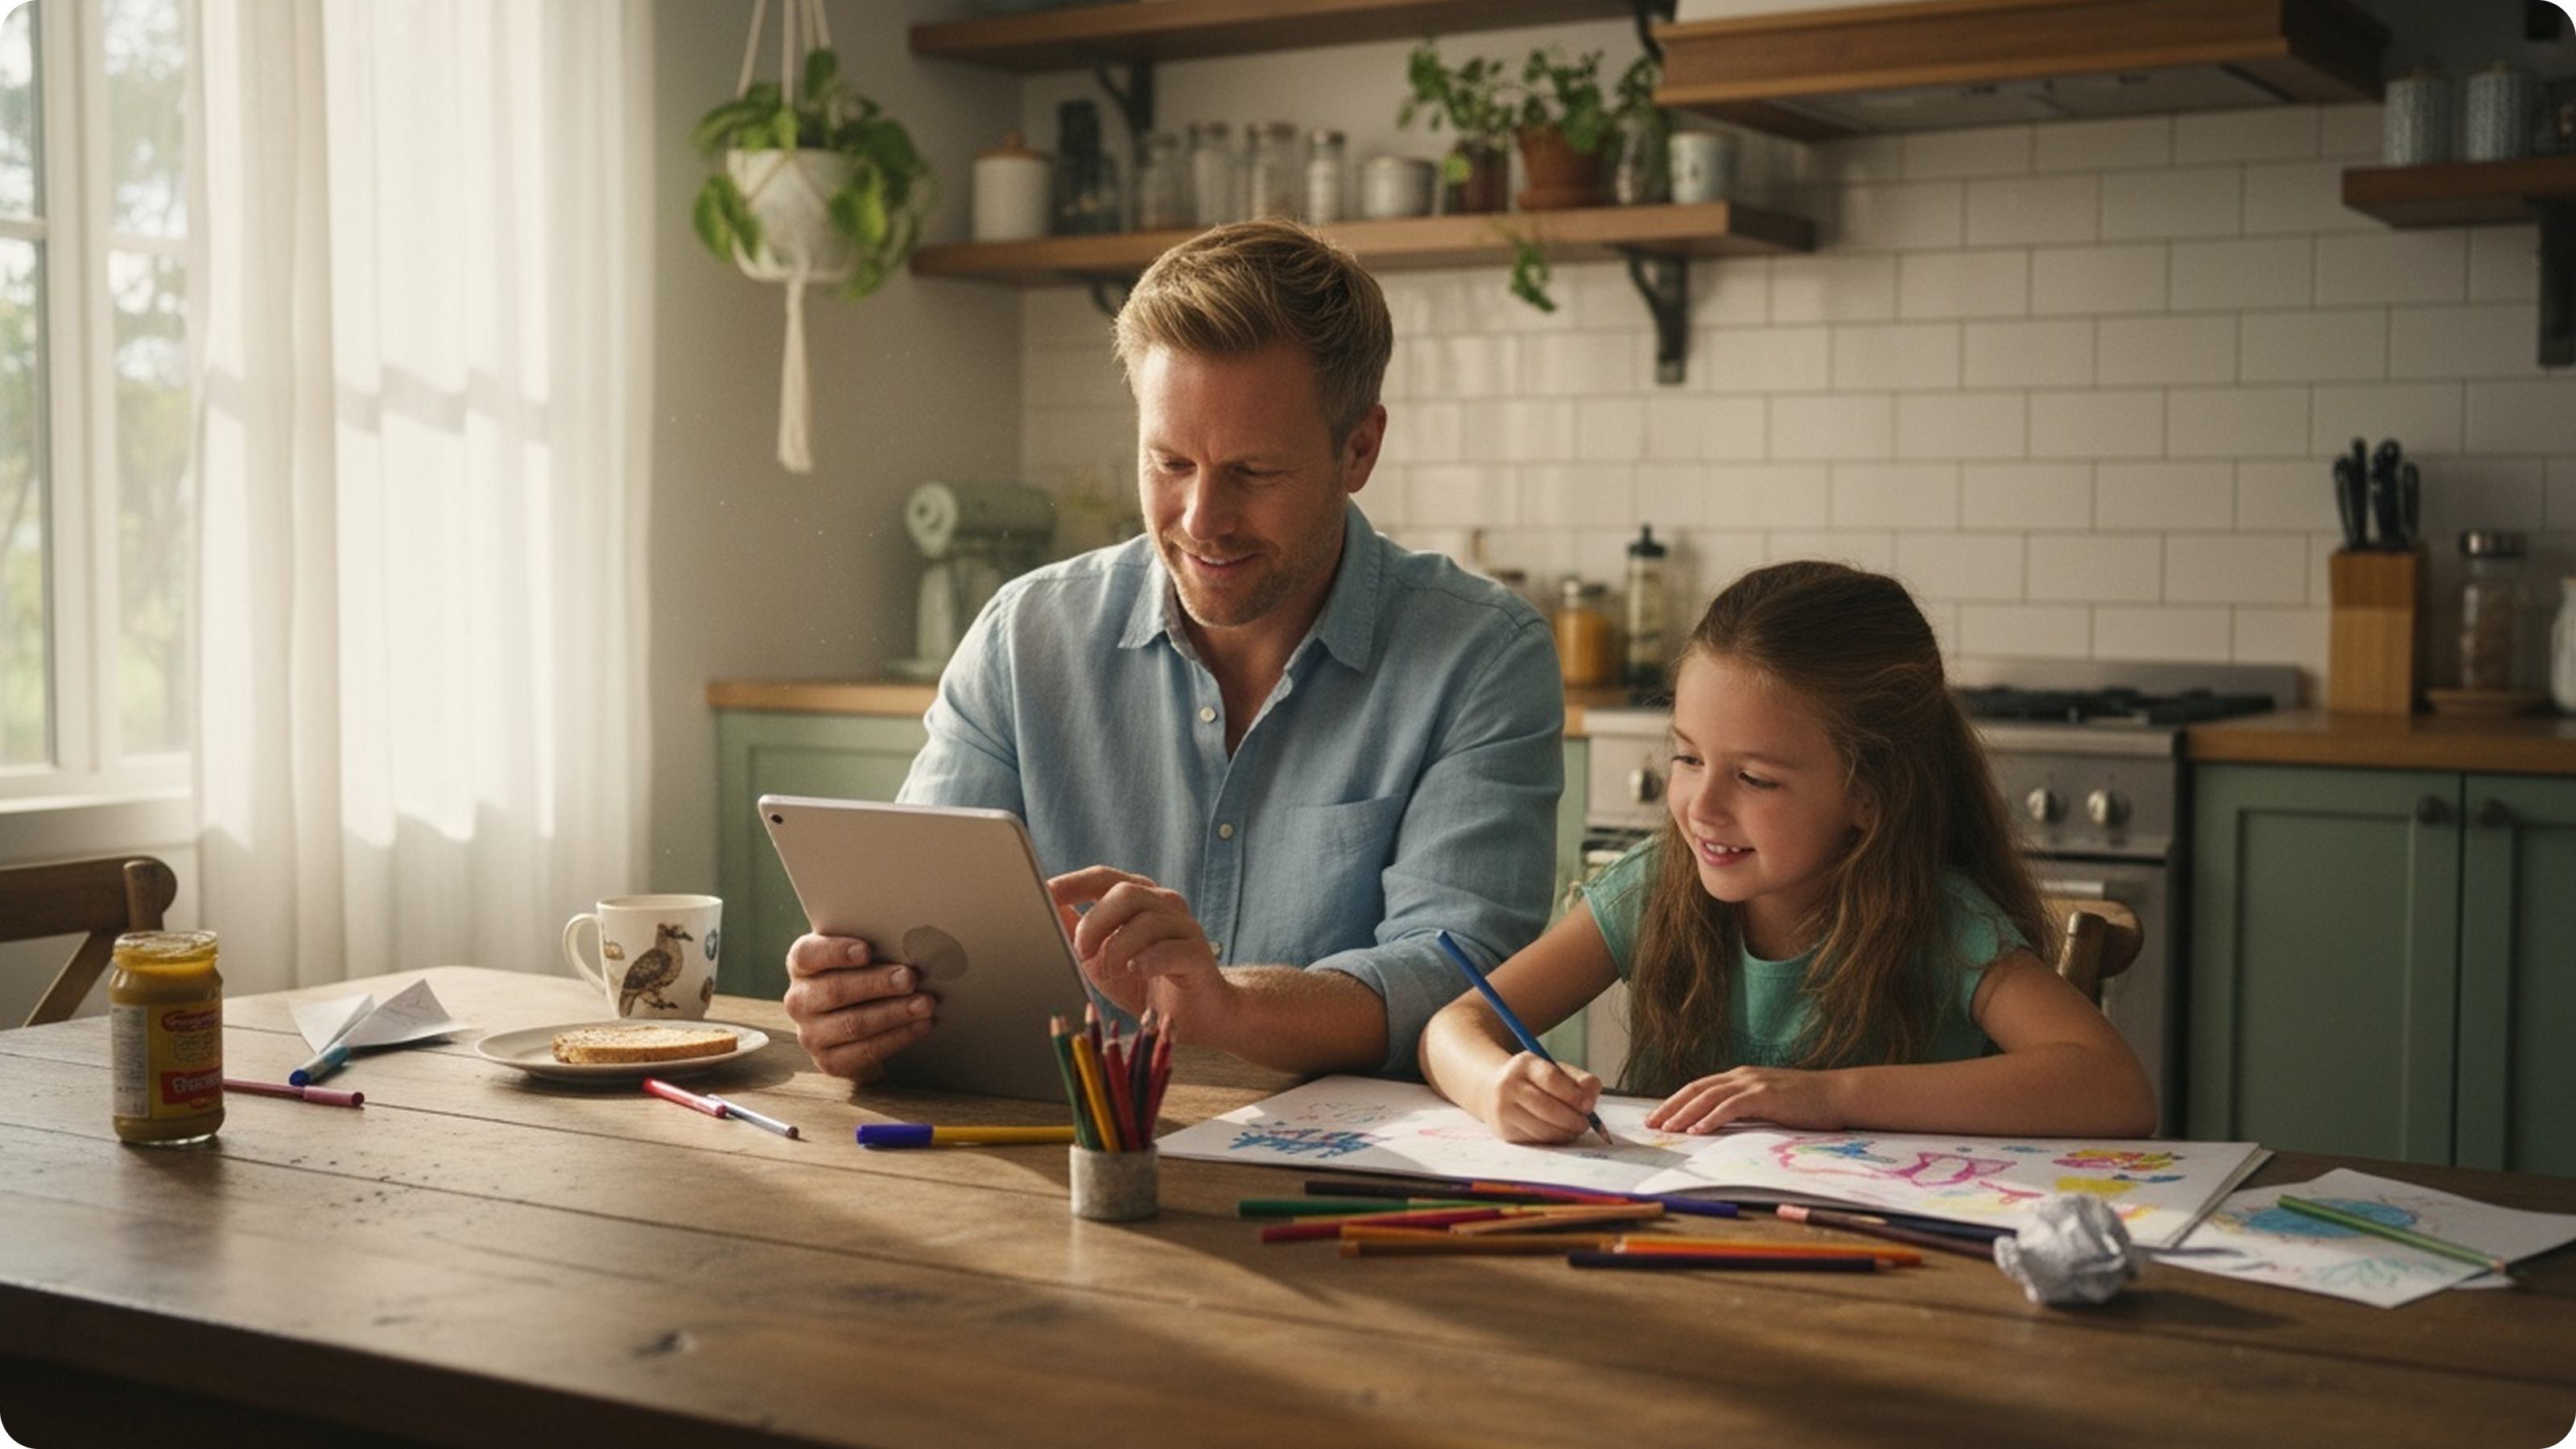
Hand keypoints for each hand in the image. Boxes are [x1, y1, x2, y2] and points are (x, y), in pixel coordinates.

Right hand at [781, 934, 935, 1080]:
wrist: (855, 1029)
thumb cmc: (860, 981)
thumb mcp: (858, 962)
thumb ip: (872, 950)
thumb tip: (909, 945)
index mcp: (801, 966)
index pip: (807, 955)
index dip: (835, 952)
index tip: (866, 951)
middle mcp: (799, 1000)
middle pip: (835, 990)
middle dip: (877, 984)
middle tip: (910, 978)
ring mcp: (810, 1034)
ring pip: (853, 1023)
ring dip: (894, 1012)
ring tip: (924, 1003)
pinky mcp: (829, 1061)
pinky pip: (866, 1050)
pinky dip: (898, 1037)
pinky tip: (921, 1025)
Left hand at [1049, 866, 1236, 1039]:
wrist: (1194, 1015)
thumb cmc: (1144, 982)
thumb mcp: (1099, 958)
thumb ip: (1076, 933)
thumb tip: (1044, 910)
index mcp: (1139, 898)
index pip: (1103, 877)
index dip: (1072, 883)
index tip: (1044, 894)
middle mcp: (1164, 904)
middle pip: (1125, 892)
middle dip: (1095, 923)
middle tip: (1080, 952)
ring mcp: (1185, 927)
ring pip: (1146, 921)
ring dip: (1117, 948)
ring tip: (1109, 973)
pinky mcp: (1198, 955)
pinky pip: (1170, 949)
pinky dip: (1146, 961)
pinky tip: (1135, 972)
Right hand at [1481, 1051, 1602, 1144]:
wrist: (1492, 1090)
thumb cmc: (1534, 1081)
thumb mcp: (1555, 1070)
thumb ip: (1579, 1080)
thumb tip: (1590, 1100)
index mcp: (1525, 1064)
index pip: (1551, 1079)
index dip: (1573, 1095)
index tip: (1589, 1106)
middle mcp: (1509, 1086)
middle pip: (1547, 1108)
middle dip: (1572, 1119)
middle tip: (1585, 1123)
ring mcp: (1504, 1110)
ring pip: (1542, 1129)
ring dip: (1565, 1133)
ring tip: (1575, 1129)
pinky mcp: (1504, 1131)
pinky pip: (1536, 1140)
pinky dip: (1553, 1139)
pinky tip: (1559, 1132)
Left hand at [1646, 1066, 1848, 1133]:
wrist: (1837, 1095)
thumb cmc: (1805, 1104)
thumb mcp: (1768, 1103)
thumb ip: (1744, 1109)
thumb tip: (1719, 1124)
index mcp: (1740, 1077)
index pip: (1698, 1087)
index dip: (1675, 1101)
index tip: (1656, 1117)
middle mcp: (1741, 1076)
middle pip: (1696, 1089)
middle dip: (1670, 1106)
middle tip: (1650, 1124)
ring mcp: (1753, 1084)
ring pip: (1708, 1097)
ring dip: (1685, 1113)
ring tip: (1667, 1129)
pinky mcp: (1765, 1096)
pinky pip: (1731, 1107)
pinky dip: (1711, 1119)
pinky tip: (1698, 1131)